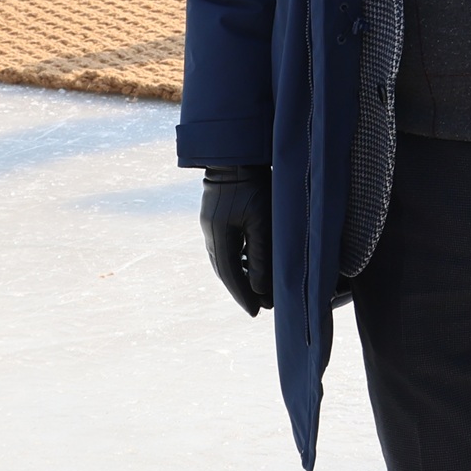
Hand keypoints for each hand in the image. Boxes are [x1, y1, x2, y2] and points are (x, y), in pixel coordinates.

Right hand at [198, 168, 270, 315]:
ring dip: (240, 276)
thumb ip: (260, 256)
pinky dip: (238, 261)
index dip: (244, 296)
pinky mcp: (214, 218)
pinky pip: (225, 248)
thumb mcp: (261, 223)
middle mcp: (210, 235)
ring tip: (257, 289)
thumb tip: (260, 288)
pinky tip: (250, 263)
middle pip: (226, 271)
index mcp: (219, 238)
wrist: (234, 157)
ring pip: (224, 261)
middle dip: (243, 290)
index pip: (232, 276)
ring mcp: (210, 226)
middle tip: (261, 306)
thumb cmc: (251, 187)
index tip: (257, 313)